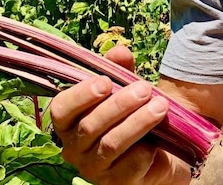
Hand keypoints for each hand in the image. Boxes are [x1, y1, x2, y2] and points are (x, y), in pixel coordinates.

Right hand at [50, 46, 189, 184]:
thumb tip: (119, 51)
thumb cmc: (133, 115)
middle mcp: (75, 148)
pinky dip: (144, 151)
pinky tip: (157, 141)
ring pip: (110, 144)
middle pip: (90, 125)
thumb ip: (121, 69)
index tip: (106, 82)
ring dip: (137, 122)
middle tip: (146, 89)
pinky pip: (128, 167)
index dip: (80, 95)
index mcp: (70, 122)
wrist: (162, 151)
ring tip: (161, 106)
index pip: (60, 109)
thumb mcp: (127, 87)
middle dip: (120, 105)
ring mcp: (94, 169)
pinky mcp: (116, 183)